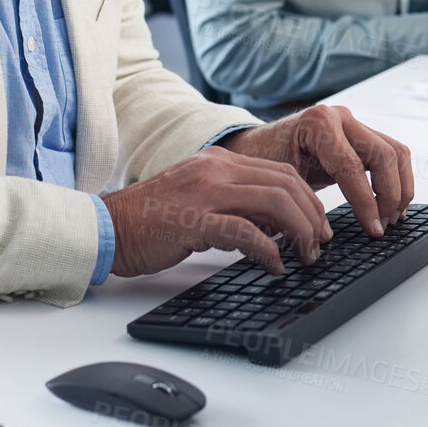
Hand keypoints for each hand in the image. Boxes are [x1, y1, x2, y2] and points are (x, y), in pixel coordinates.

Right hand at [100, 147, 331, 278]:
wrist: (108, 227)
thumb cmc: (151, 218)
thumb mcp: (198, 196)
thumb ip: (234, 200)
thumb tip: (275, 224)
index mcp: (218, 161)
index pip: (282, 171)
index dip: (309, 200)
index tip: (318, 226)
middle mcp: (215, 169)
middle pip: (287, 184)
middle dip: (313, 217)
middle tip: (318, 246)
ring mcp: (205, 192)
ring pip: (276, 203)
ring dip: (299, 233)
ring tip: (302, 257)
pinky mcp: (195, 220)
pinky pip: (246, 231)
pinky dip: (269, 251)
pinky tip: (273, 265)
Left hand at [219, 103, 413, 236]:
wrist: (258, 147)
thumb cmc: (263, 164)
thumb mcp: (278, 180)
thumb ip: (304, 199)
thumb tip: (326, 235)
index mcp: (317, 123)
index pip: (352, 166)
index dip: (367, 202)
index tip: (373, 229)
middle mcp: (339, 117)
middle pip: (384, 155)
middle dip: (389, 195)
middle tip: (382, 226)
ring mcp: (352, 123)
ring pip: (396, 153)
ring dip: (400, 188)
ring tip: (391, 218)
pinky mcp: (360, 135)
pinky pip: (392, 155)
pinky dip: (397, 181)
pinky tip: (392, 205)